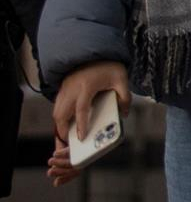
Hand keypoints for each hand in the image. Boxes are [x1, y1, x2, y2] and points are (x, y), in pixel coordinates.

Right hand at [48, 61, 130, 185]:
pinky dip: (59, 122)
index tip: (80, 138)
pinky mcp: (61, 92)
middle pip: (61, 116)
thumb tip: (124, 114)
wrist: (92, 53)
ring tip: (65, 144)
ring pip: (56, 115)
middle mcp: (72, 91)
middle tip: (67, 148)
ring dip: (59, 129)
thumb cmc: (108, 66)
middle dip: (62, 133)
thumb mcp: (121, 78)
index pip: (81, 109)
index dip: (80, 124)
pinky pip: (57, 111)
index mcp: (87, 87)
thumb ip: (124, 95)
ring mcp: (64, 91)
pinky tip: (64, 132)